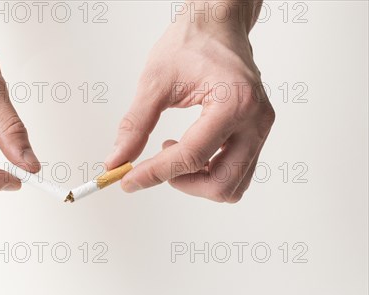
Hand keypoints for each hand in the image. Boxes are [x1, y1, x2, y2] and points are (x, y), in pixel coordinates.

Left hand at [105, 1, 274, 202]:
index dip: (155, 173)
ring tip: (173, 152)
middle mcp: (256, 121)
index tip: (127, 180)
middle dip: (182, 183)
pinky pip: (236, 173)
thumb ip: (135, 125)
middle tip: (154, 166)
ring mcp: (260, 129)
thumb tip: (117, 159)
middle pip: (220, 184)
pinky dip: (208, 173)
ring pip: (231, 185)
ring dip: (197, 181)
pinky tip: (188, 149)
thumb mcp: (155, 81)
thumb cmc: (191, 43)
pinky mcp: (256, 134)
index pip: (192, 156)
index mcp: (234, 102)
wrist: (217, 25)